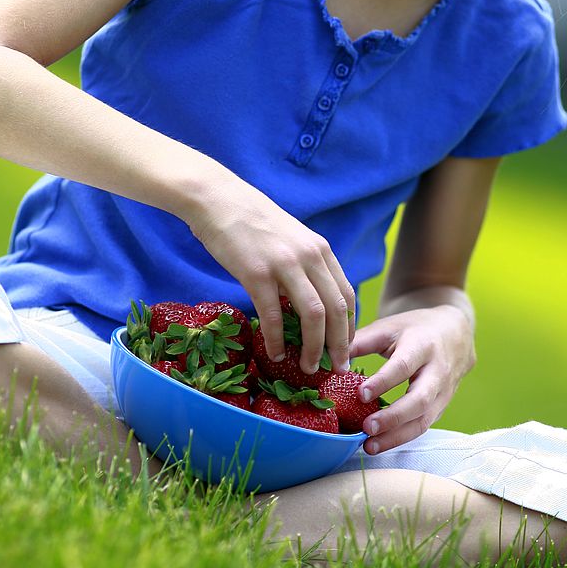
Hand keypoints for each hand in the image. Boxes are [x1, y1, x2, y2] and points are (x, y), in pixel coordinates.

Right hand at [186, 176, 354, 374]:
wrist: (217, 199)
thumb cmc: (250, 221)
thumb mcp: (290, 239)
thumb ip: (305, 265)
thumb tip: (309, 300)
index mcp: (320, 249)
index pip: (346, 294)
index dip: (349, 326)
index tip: (344, 347)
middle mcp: (309, 257)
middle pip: (337, 309)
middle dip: (339, 344)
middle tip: (336, 368)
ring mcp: (284, 265)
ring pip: (314, 315)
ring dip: (313, 347)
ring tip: (308, 368)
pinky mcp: (256, 274)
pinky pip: (274, 315)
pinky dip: (276, 339)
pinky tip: (274, 353)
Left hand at [349, 305, 475, 454]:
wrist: (456, 334)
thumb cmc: (415, 330)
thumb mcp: (390, 328)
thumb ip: (360, 341)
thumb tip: (328, 357)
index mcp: (423, 345)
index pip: (403, 366)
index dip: (384, 382)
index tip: (361, 394)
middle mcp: (438, 371)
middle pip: (420, 399)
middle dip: (394, 417)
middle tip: (366, 428)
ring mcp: (444, 393)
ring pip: (424, 420)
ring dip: (397, 436)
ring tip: (369, 446)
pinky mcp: (442, 407)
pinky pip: (423, 426)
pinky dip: (401, 438)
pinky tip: (379, 444)